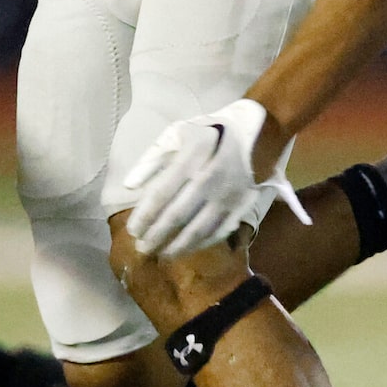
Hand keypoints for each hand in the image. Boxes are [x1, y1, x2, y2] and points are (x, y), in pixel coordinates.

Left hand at [125, 97, 295, 259]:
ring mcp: (228, 195)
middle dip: (156, 235)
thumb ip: (152, 158)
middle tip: (141, 248)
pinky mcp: (241, 207)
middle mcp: (211, 178)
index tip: (132, 230)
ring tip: (160, 254)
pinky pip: (218, 232)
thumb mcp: (177, 133)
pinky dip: (199, 244)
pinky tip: (185, 249)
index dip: (145, 215)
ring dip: (177, 246)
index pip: (162, 192)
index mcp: (193, 156)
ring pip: (199, 229)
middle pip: (178, 215)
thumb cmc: (209, 133)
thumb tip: (129, 186)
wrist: (257, 135)